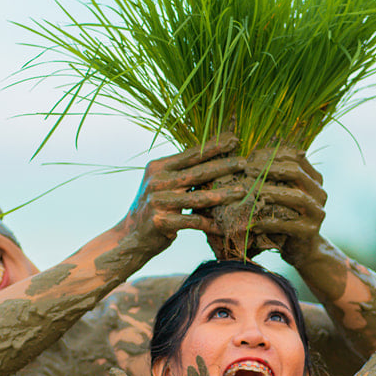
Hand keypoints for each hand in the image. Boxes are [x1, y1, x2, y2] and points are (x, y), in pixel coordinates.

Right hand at [120, 135, 248, 254]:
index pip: (191, 153)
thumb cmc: (153, 206)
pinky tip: (224, 225)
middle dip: (224, 166)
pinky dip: (210, 224)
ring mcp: (159, 201)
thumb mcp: (161, 183)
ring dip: (224, 194)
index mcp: (159, 167)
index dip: (213, 146)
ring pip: (199, 197)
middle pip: (198, 172)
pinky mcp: (162, 222)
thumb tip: (213, 157)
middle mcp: (157, 181)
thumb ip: (181, 171)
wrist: (130, 236)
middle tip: (244, 162)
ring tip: (242, 191)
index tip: (234, 139)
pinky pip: (194, 222)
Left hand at [234, 146, 327, 264]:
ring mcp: (317, 213)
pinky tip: (253, 223)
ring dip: (270, 192)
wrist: (303, 249)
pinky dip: (268, 222)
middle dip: (270, 169)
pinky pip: (287, 224)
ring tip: (251, 192)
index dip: (273, 154)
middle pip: (297, 172)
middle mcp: (319, 193)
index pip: (296, 157)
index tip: (251, 157)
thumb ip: (275, 178)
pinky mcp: (309, 231)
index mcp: (314, 179)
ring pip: (296, 197)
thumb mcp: (282, 194)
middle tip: (248, 170)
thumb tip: (247, 160)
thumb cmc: (287, 217)